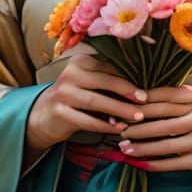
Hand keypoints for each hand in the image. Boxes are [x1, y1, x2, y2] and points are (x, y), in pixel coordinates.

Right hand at [25, 52, 191, 151]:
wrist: (44, 115)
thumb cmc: (78, 96)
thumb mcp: (90, 83)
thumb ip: (110, 79)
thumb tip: (147, 81)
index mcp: (80, 62)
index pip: (108, 67)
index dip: (129, 77)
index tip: (148, 88)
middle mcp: (69, 73)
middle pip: (103, 81)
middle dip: (127, 91)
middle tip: (146, 101)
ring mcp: (62, 93)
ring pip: (96, 101)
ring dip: (119, 110)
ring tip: (137, 117)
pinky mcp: (59, 112)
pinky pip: (86, 120)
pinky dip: (105, 125)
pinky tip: (119, 129)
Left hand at [116, 81, 191, 182]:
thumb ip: (176, 96)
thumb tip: (138, 97)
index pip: (167, 96)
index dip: (144, 100)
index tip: (126, 104)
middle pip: (163, 120)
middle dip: (138, 125)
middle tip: (120, 128)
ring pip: (165, 144)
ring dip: (141, 147)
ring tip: (124, 147)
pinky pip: (172, 163)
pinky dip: (152, 163)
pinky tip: (138, 162)